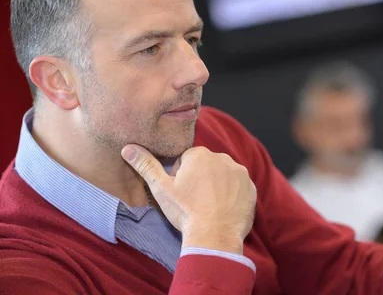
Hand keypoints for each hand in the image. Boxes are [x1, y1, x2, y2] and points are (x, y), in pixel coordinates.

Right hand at [121, 145, 256, 254]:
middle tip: (194, 201)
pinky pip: (239, 188)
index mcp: (200, 155)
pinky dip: (232, 196)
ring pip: (223, 176)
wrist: (214, 236)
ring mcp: (240, 173)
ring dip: (217, 186)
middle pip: (206, 166)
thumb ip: (146, 165)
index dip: (180, 177)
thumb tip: (128, 148)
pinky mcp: (251, 188)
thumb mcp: (161, 188)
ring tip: (208, 206)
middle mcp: (223, 158)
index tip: (181, 193)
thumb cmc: (185, 212)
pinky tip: (223, 209)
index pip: (186, 160)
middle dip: (200, 179)